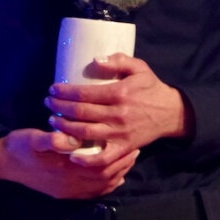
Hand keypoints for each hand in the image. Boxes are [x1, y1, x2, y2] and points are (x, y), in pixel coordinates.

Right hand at [0, 128, 138, 199]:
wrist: (2, 164)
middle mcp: (68, 184)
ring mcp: (66, 191)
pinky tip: (114, 179)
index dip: (117, 156)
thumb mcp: (33, 138)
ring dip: (117, 175)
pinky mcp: (63, 193)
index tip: (129, 143)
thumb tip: (70, 140)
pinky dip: (106, 187)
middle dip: (122, 164)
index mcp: (64, 168)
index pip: (100, 165)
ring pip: (100, 187)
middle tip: (135, 150)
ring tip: (128, 161)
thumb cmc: (19, 146)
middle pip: (104, 177)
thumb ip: (52, 140)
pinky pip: (91, 194)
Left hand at [45, 53, 192, 154]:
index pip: (84, 93)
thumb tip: (95, 60)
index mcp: (120, 93)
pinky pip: (103, 158)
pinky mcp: (124, 147)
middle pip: (80, 112)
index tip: (53, 89)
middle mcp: (118, 114)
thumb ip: (118, 60)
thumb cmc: (150, 88)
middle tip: (48, 102)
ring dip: (64, 127)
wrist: (171, 113)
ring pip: (85, 133)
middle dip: (59, 107)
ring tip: (52, 120)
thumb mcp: (139, 67)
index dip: (64, 92)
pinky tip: (71, 154)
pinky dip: (86, 159)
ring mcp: (120, 133)